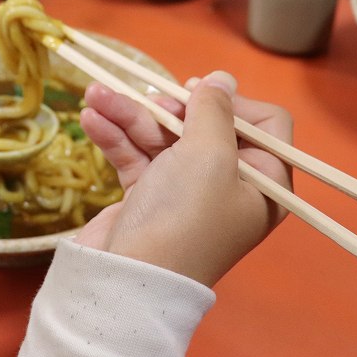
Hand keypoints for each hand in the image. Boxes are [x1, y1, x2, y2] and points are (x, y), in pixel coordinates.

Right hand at [76, 71, 291, 286]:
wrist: (129, 278)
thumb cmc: (183, 215)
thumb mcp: (208, 155)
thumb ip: (214, 109)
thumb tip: (222, 79)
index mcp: (263, 182)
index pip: (265, 125)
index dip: (235, 104)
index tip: (201, 97)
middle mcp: (229, 185)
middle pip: (206, 124)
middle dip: (170, 106)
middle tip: (151, 101)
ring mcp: (185, 192)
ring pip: (162, 136)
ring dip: (129, 113)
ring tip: (94, 93)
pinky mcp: (148, 197)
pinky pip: (136, 155)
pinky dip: (115, 135)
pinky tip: (91, 119)